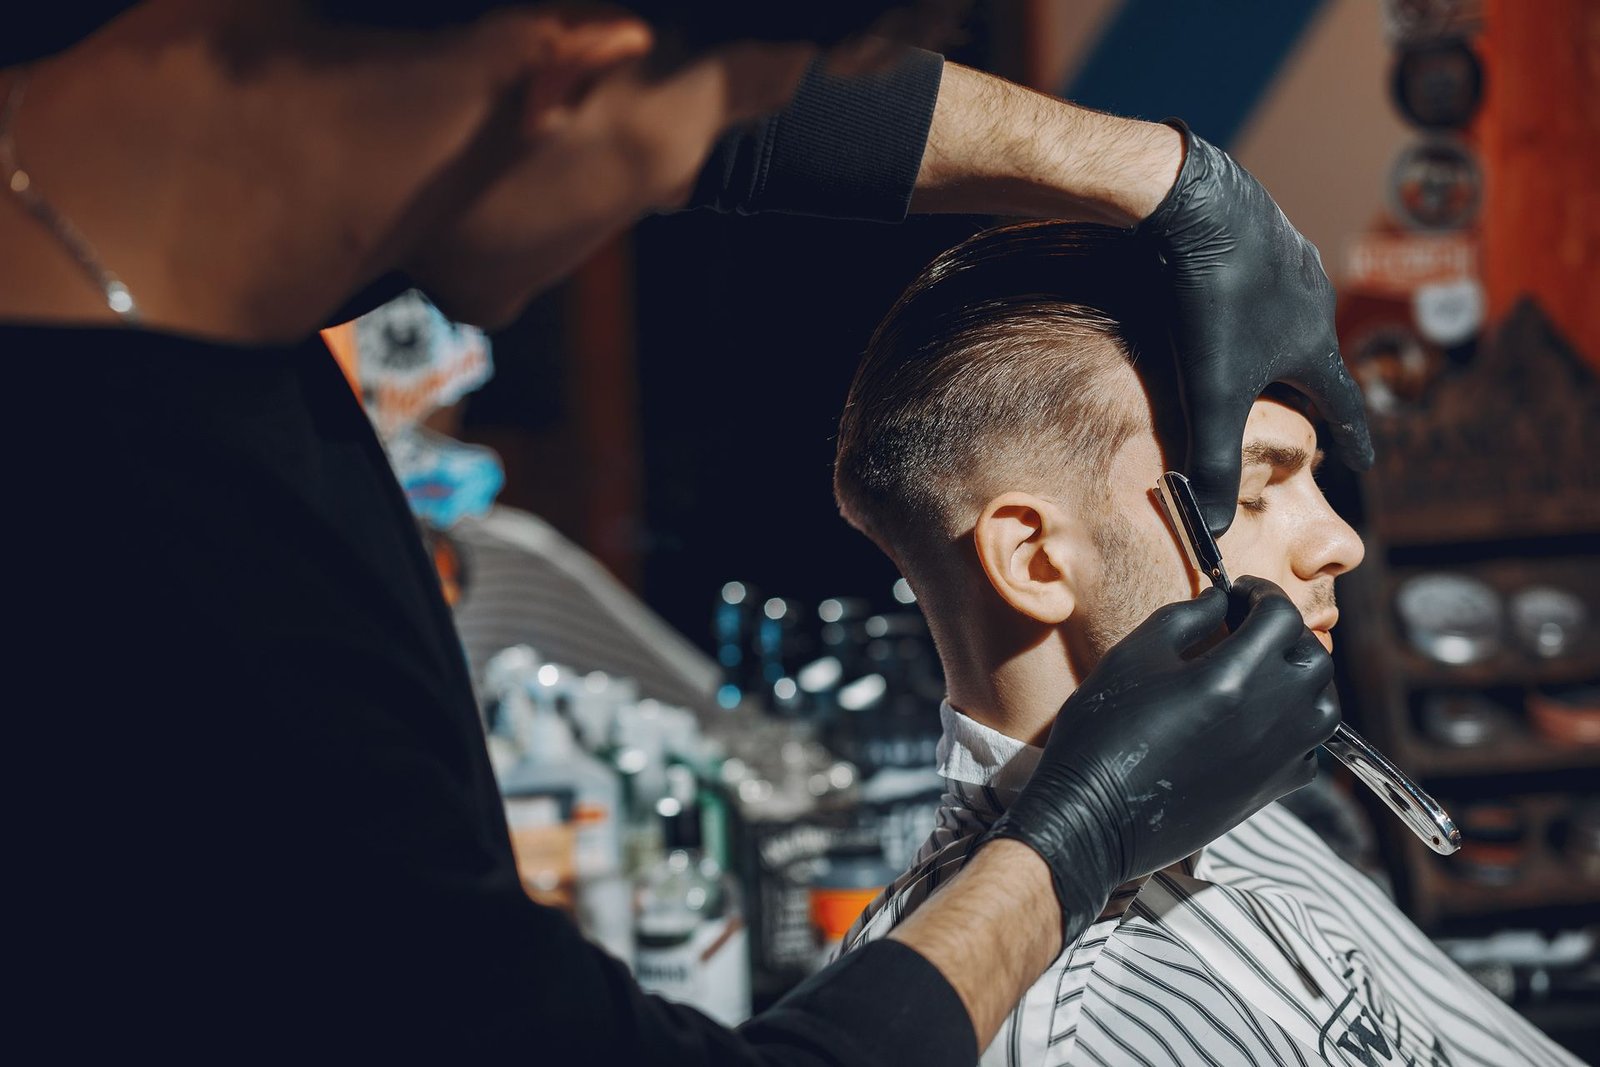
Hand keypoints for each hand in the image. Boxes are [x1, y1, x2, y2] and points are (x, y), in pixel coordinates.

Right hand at [978, 577, 1337, 946]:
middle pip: (1314, 657)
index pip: (1281, 616)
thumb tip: (1220, 601)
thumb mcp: (1133, 656)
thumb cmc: (1103, 732)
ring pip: (1324, 704)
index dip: (1262, 594)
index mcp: (1232, 676)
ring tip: (1262, 671)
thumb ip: (1185, 618)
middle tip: (1248, 627)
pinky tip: (1259, 718)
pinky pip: (1311, 748)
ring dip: (1301, 678)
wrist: (1095, 815)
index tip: (1239, 593)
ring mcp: (1277, 757)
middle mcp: (1269, 716)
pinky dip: (1297, 724)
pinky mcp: (1272, 790)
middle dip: (1285, 632)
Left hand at [1137, 122, 1372, 535]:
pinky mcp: (1249, 231)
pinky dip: (1244, 297)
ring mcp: (1284, 259)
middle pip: (1312, 356)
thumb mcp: (1211, 390)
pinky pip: (1252, 275)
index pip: (1343, 403)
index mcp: (1312, 343)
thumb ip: (1214, 459)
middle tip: (1302, 407)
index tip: (1364, 461)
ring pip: (1284, 312)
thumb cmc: (1212, 300)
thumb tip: (1215, 530)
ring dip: (1275, 337)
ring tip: (1257, 353)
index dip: (1353, 436)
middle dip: (1306, 386)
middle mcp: (1311, 299)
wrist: (1194, 202)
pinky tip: (1221, 293)